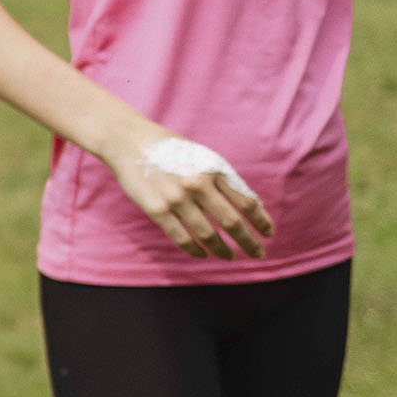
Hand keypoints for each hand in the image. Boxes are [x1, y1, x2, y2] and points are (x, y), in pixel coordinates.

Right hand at [104, 124, 273, 259]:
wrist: (128, 140)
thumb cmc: (168, 147)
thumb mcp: (201, 155)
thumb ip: (222, 178)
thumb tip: (250, 205)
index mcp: (212, 169)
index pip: (246, 202)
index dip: (261, 221)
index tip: (268, 234)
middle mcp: (198, 184)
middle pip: (232, 222)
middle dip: (249, 242)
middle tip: (258, 253)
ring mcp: (177, 198)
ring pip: (208, 235)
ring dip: (222, 250)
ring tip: (229, 256)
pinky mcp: (157, 209)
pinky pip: (182, 238)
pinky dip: (195, 250)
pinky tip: (202, 254)